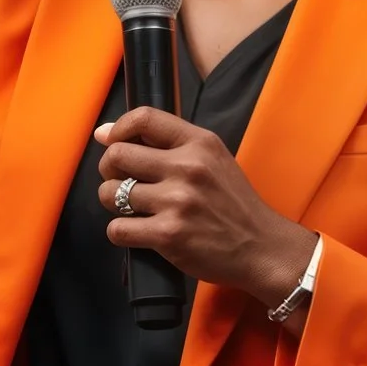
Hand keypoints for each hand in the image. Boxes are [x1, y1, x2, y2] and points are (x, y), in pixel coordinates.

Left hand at [95, 106, 316, 312]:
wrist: (261, 248)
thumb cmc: (234, 204)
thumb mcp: (213, 160)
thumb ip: (169, 144)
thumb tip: (105, 133)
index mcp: (199, 143)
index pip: (144, 118)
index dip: (117, 128)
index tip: (111, 141)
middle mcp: (186, 168)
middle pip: (117, 155)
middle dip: (109, 170)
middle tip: (121, 181)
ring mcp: (176, 202)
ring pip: (110, 193)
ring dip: (113, 203)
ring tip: (133, 209)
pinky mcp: (168, 235)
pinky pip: (117, 229)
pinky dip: (121, 232)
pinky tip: (137, 232)